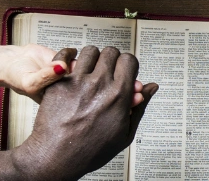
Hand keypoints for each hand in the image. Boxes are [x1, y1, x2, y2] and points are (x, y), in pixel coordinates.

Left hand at [10, 46, 160, 179]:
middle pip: (111, 52)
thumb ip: (140, 107)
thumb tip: (151, 88)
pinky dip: (69, 57)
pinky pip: (64, 57)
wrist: (57, 157)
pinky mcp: (58, 83)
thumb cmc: (90, 150)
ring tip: (90, 69)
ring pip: (90, 51)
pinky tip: (71, 65)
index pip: (129, 60)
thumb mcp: (124, 133)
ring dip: (93, 58)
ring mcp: (77, 82)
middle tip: (108, 70)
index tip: (125, 71)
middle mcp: (99, 84)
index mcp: (118, 95)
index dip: (128, 65)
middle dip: (112, 59)